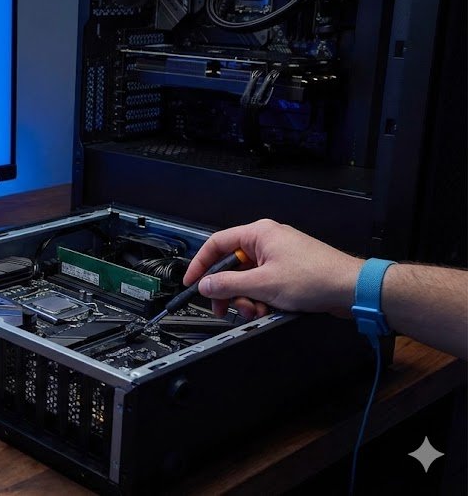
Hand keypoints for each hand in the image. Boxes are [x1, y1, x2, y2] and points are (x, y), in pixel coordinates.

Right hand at [182, 219, 363, 319]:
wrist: (351, 289)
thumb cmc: (316, 277)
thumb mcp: (262, 284)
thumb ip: (227, 284)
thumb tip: (205, 284)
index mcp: (259, 234)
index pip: (217, 244)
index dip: (200, 264)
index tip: (193, 282)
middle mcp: (268, 242)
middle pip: (232, 265)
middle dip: (228, 290)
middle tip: (223, 306)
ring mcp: (279, 257)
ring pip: (247, 279)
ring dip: (246, 298)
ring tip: (255, 310)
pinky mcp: (288, 272)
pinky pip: (263, 285)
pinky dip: (261, 299)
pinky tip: (269, 310)